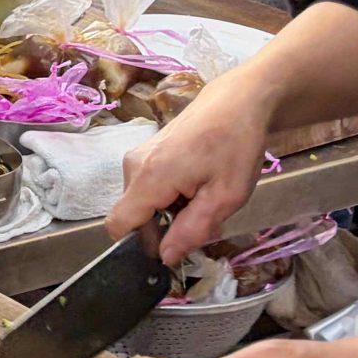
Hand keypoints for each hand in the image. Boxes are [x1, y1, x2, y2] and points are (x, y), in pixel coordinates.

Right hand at [109, 73, 274, 265]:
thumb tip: (165, 257)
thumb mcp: (225, 196)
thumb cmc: (236, 145)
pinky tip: (198, 184)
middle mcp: (133, 166)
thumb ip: (192, 230)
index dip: (142, 244)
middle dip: (165, 227)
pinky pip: (149, 186)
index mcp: (149, 178)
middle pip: (134, 215)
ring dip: (171, 211)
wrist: (239, 100)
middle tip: (206, 219)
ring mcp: (137, 156)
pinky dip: (170, 194)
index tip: (174, 243)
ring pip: (143, 202)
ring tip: (206, 198)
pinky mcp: (146, 151)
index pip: (118, 225)